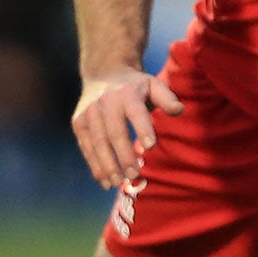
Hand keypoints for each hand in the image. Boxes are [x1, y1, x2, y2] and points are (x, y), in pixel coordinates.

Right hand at [71, 67, 183, 189]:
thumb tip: (179, 110)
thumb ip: (167, 98)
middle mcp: (105, 102)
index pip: (136, 112)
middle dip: (124, 155)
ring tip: (118, 183)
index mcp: (127, 93)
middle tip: (134, 176)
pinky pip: (86, 147)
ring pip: (98, 142)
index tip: (150, 147)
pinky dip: (94, 166)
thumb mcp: (153, 84)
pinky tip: (105, 181)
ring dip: (107, 165)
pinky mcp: (79, 123)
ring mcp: (89, 113)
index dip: (143, 129)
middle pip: (114, 132)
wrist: (103, 73)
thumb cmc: (135, 86)